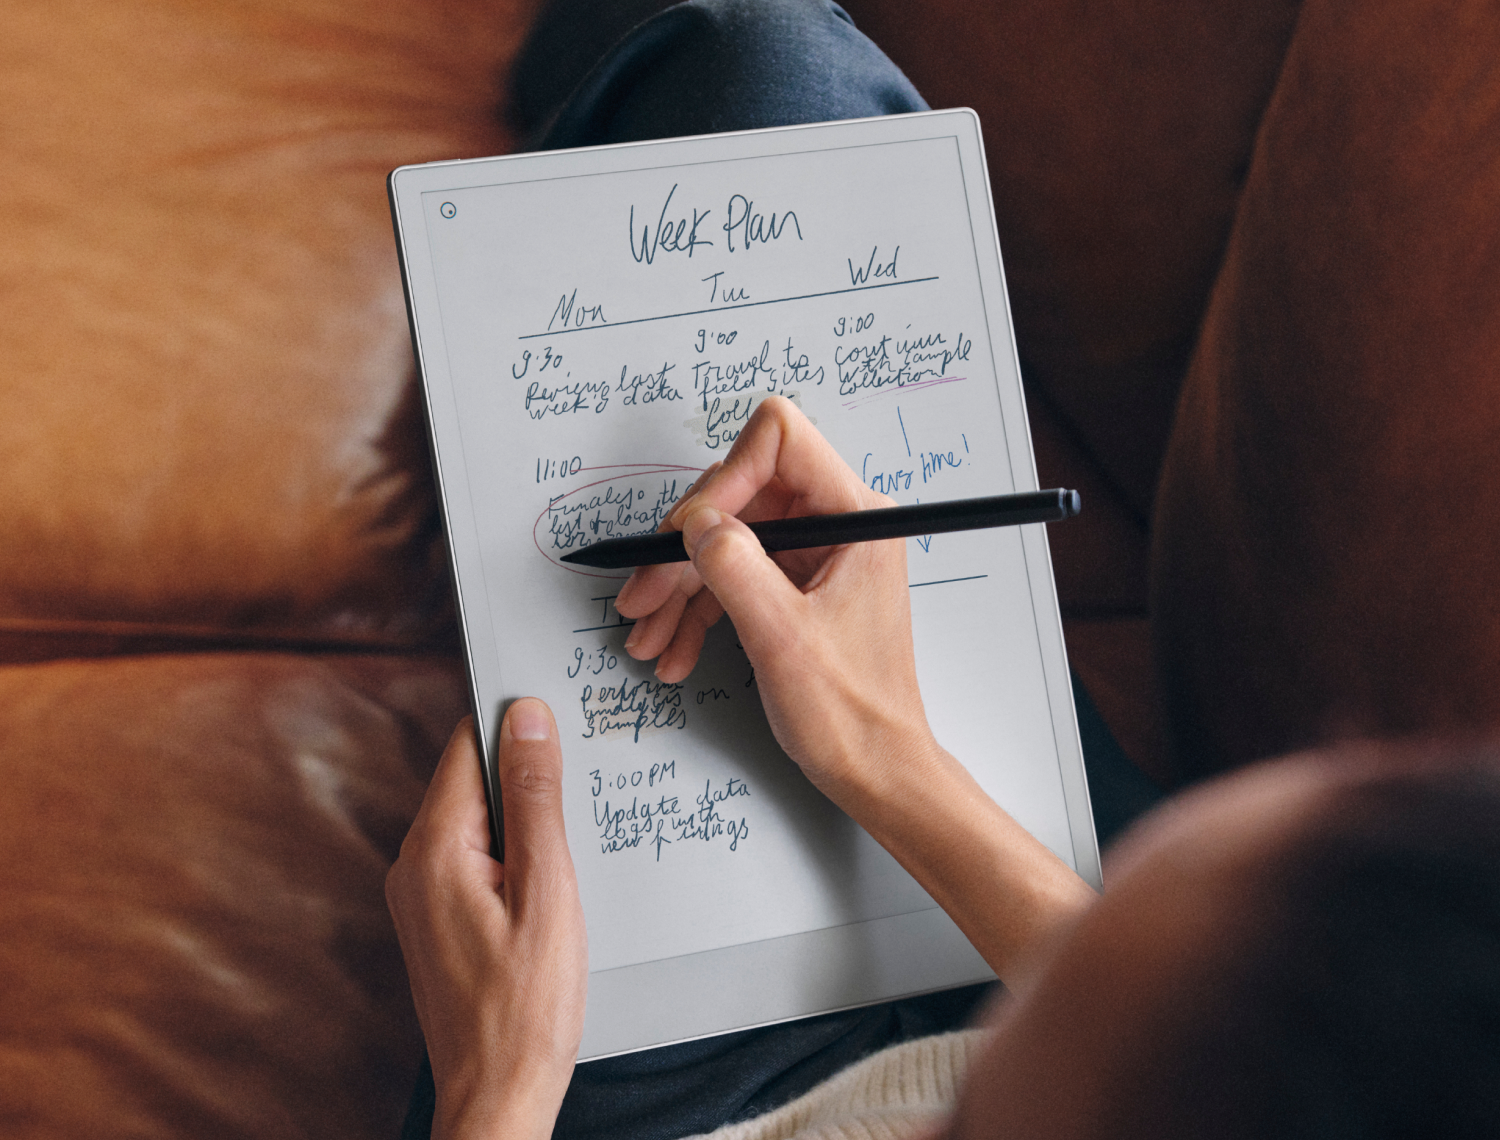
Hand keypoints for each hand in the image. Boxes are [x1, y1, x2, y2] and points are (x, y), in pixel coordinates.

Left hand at [386, 703, 586, 1139]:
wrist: (497, 1093)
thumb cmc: (527, 1006)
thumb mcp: (548, 890)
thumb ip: (534, 799)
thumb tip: (527, 719)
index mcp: (434, 849)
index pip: (467, 744)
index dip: (515, 725)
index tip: (562, 722)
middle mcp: (412, 864)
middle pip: (469, 779)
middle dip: (524, 774)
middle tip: (581, 790)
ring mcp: (418, 894)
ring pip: (474, 819)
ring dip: (522, 818)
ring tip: (570, 846)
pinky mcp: (434, 919)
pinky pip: (472, 857)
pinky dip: (511, 853)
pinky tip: (548, 882)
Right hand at [614, 395, 932, 799]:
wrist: (877, 772)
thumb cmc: (854, 714)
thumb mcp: (783, 638)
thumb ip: (735, 567)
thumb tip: (694, 522)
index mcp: (856, 517)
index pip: (779, 441)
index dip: (724, 480)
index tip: (690, 535)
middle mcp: (838, 523)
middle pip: (739, 494)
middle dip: (682, 549)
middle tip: (642, 597)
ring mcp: (815, 555)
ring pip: (726, 540)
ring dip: (678, 588)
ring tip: (646, 637)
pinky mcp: (795, 586)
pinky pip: (732, 576)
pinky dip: (696, 611)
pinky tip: (673, 650)